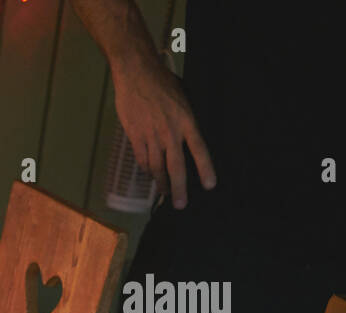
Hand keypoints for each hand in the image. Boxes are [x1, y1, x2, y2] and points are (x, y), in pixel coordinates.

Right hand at [111, 53, 215, 207]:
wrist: (136, 74)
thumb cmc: (161, 83)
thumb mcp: (182, 98)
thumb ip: (184, 120)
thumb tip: (185, 139)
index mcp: (186, 120)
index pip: (199, 149)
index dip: (205, 169)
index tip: (210, 185)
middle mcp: (170, 131)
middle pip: (176, 166)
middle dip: (178, 188)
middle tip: (180, 204)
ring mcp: (151, 135)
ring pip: (156, 167)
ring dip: (161, 182)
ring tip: (165, 193)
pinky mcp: (135, 136)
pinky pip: (142, 159)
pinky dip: (146, 169)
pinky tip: (150, 174)